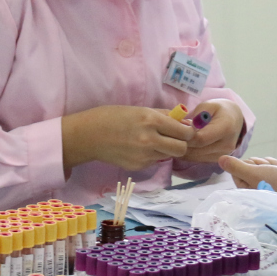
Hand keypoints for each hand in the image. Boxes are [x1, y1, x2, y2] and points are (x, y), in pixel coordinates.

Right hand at [61, 105, 193, 173]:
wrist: (88, 135)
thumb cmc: (112, 116)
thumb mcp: (139, 109)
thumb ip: (162, 116)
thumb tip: (184, 121)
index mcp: (151, 120)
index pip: (184, 132)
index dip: (188, 131)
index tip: (185, 130)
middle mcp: (150, 140)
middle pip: (181, 148)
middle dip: (182, 144)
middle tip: (174, 138)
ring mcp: (144, 156)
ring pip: (168, 156)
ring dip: (166, 149)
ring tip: (153, 141)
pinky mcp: (138, 166)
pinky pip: (154, 161)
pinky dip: (152, 156)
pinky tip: (138, 148)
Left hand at [179, 100, 245, 162]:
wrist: (234, 119)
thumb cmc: (218, 110)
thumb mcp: (207, 106)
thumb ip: (196, 116)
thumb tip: (185, 128)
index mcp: (226, 128)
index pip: (201, 138)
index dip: (186, 136)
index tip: (175, 130)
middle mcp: (227, 144)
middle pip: (197, 150)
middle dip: (181, 144)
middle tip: (170, 136)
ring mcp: (223, 154)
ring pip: (195, 157)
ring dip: (182, 150)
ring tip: (174, 140)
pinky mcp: (218, 160)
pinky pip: (198, 160)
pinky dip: (188, 154)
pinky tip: (182, 145)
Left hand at [219, 155, 276, 204]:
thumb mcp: (253, 173)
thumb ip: (236, 166)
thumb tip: (219, 159)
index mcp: (245, 188)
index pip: (239, 168)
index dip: (249, 164)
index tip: (257, 169)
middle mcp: (256, 187)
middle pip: (253, 164)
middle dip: (263, 164)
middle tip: (271, 173)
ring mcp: (270, 184)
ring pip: (267, 163)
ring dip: (275, 165)